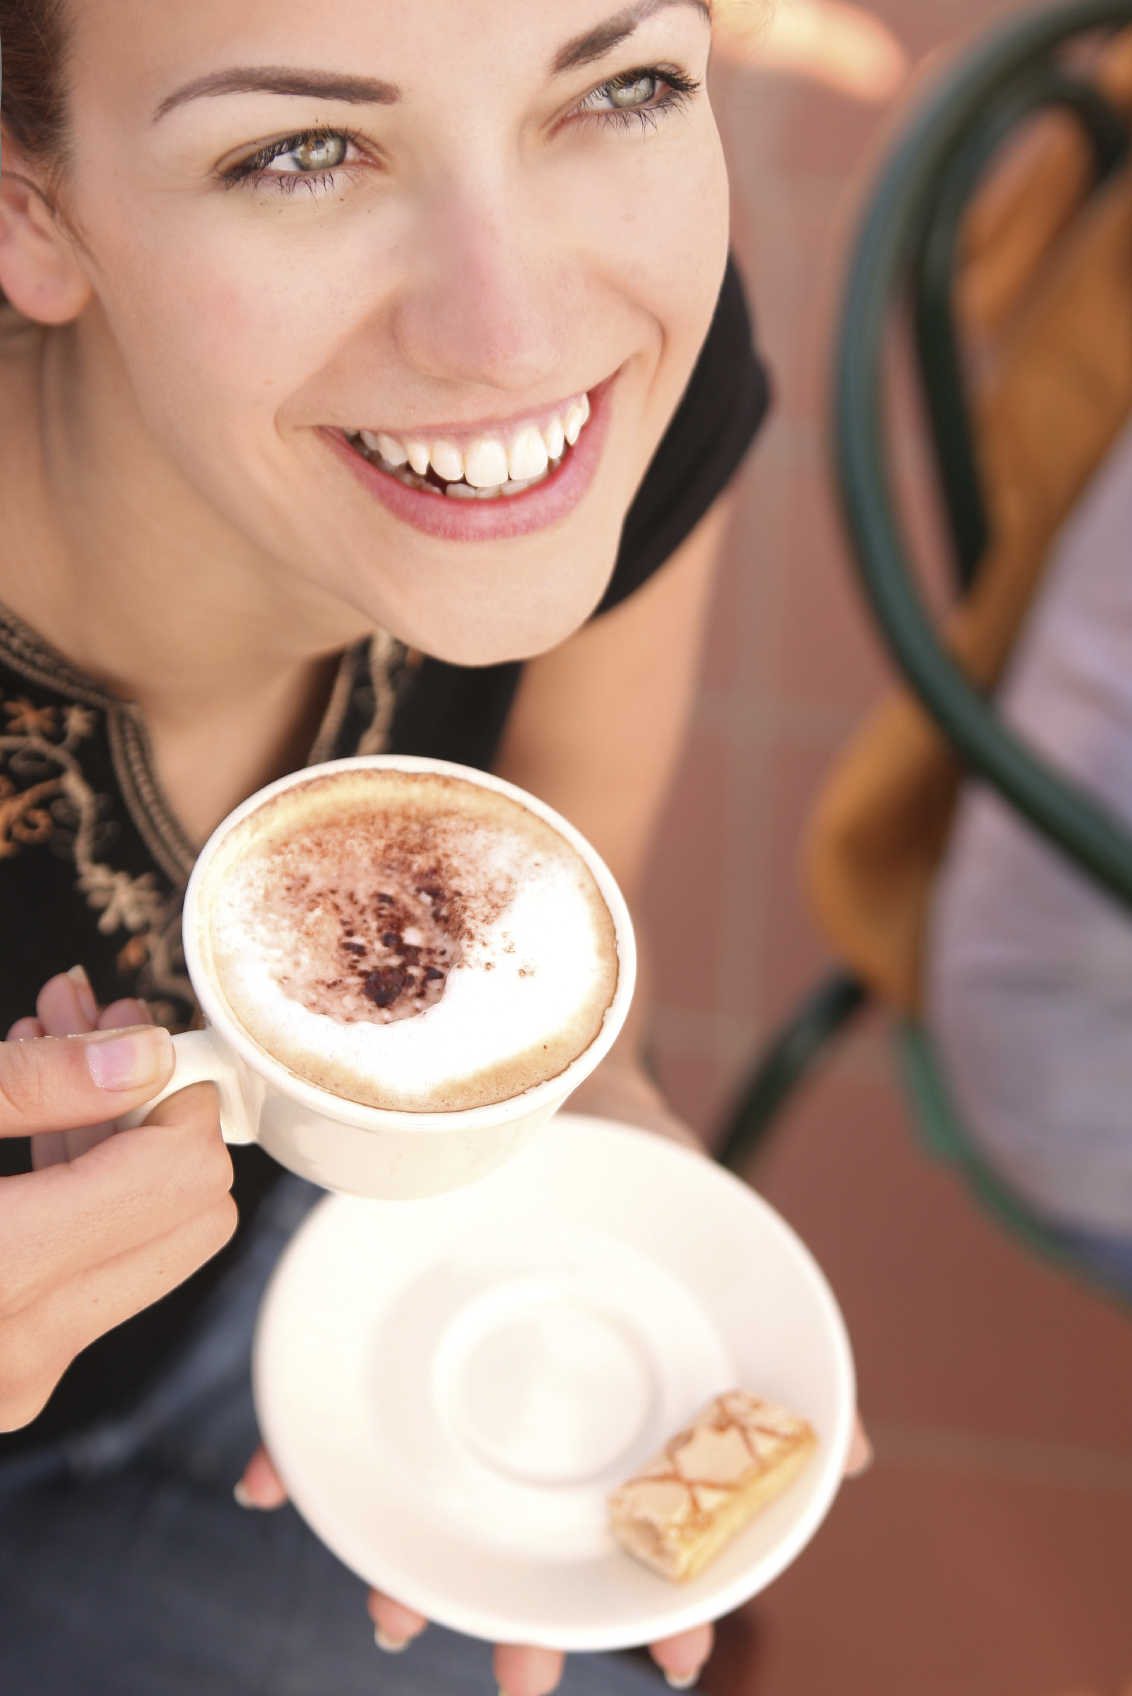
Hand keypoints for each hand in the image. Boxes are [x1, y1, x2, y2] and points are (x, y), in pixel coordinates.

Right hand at [0, 968, 236, 1430]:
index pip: (183, 1179)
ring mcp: (19, 1372)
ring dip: (112, 1147)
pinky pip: (90, 1273)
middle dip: (155, 1114)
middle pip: (189, 1216)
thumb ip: (28, 1086)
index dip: (178, 1094)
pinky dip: (75, 1198)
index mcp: (1, 1273)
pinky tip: (37, 1124)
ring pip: (143, 1245)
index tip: (142, 1037)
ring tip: (59, 1050)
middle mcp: (23, 1345)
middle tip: (99, 1034)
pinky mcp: (12, 1372)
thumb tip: (138, 1055)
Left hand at [236, 1053, 871, 1688]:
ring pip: (425, 1491)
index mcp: (616, 1408)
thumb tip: (855, 1461)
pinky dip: (294, 1452)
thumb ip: (789, 1352)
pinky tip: (270, 1486)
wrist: (568, 1075)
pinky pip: (329, 1397)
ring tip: (392, 1616)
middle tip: (523, 1679)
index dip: (659, 1600)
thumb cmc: (656, 1178)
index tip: (675, 1657)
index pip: (641, 1526)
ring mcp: (457, 1369)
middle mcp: (532, 1405)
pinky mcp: (385, 1319)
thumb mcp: (726, 1253)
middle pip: (525, 1535)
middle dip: (523, 1617)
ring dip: (401, 1563)